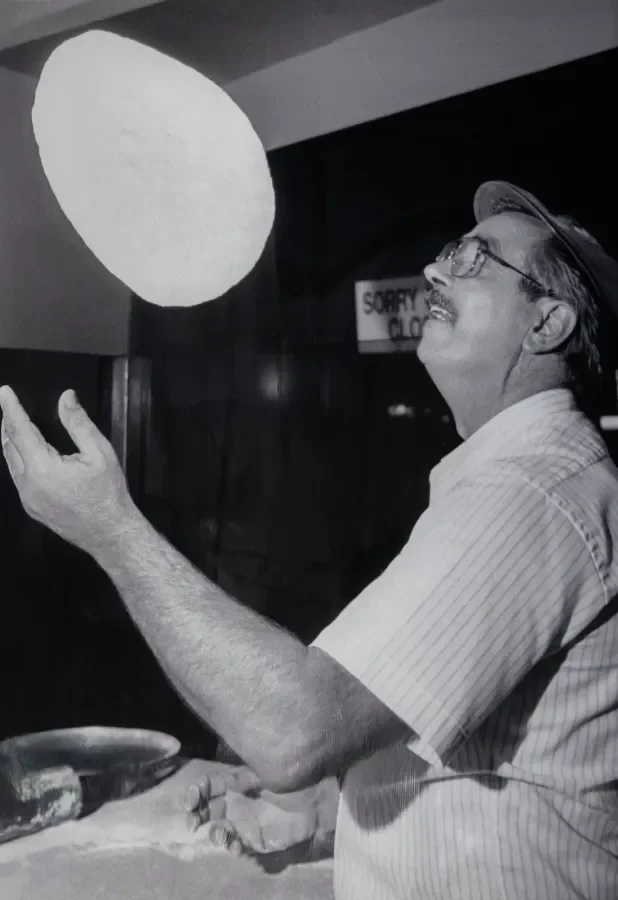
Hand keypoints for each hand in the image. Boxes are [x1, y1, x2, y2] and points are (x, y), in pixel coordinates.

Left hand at [0, 385, 135, 554]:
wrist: (110, 534)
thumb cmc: (109, 493)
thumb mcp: (100, 453)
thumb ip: (79, 424)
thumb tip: (66, 397)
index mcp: (42, 468)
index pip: (20, 430)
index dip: (10, 408)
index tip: (4, 392)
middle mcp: (27, 484)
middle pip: (9, 445)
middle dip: (6, 422)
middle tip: (6, 403)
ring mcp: (27, 498)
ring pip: (10, 462)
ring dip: (9, 440)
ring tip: (11, 423)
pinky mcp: (31, 508)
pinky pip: (17, 477)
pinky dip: (17, 458)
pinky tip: (24, 452)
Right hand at [184, 766, 338, 856]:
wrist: (317, 800)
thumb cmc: (292, 779)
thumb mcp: (265, 770)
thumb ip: (243, 772)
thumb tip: (217, 774)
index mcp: (236, 782)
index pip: (207, 786)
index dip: (195, 793)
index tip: (190, 802)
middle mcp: (235, 802)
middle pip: (205, 810)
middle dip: (194, 817)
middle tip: (191, 825)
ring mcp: (243, 822)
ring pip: (217, 829)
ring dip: (212, 834)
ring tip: (219, 835)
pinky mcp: (254, 840)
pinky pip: (236, 845)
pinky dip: (231, 847)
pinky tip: (235, 847)